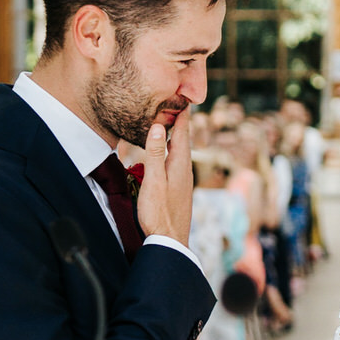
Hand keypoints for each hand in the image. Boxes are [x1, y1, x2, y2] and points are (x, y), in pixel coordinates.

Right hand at [137, 115, 193, 244]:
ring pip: (180, 152)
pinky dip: (172, 152)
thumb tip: (157, 127)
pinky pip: (177, 163)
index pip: (181, 133)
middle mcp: (185, 171)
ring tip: (170, 125)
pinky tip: (167, 155)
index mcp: (180, 165)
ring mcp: (183, 181)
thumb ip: (155, 154)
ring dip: (175, 137)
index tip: (183, 97)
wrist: (170, 242)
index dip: (182, 115)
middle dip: (179, 123)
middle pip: (182, 141)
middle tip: (177, 105)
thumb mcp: (153, 181)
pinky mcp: (179, 190)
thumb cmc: (159, 213)